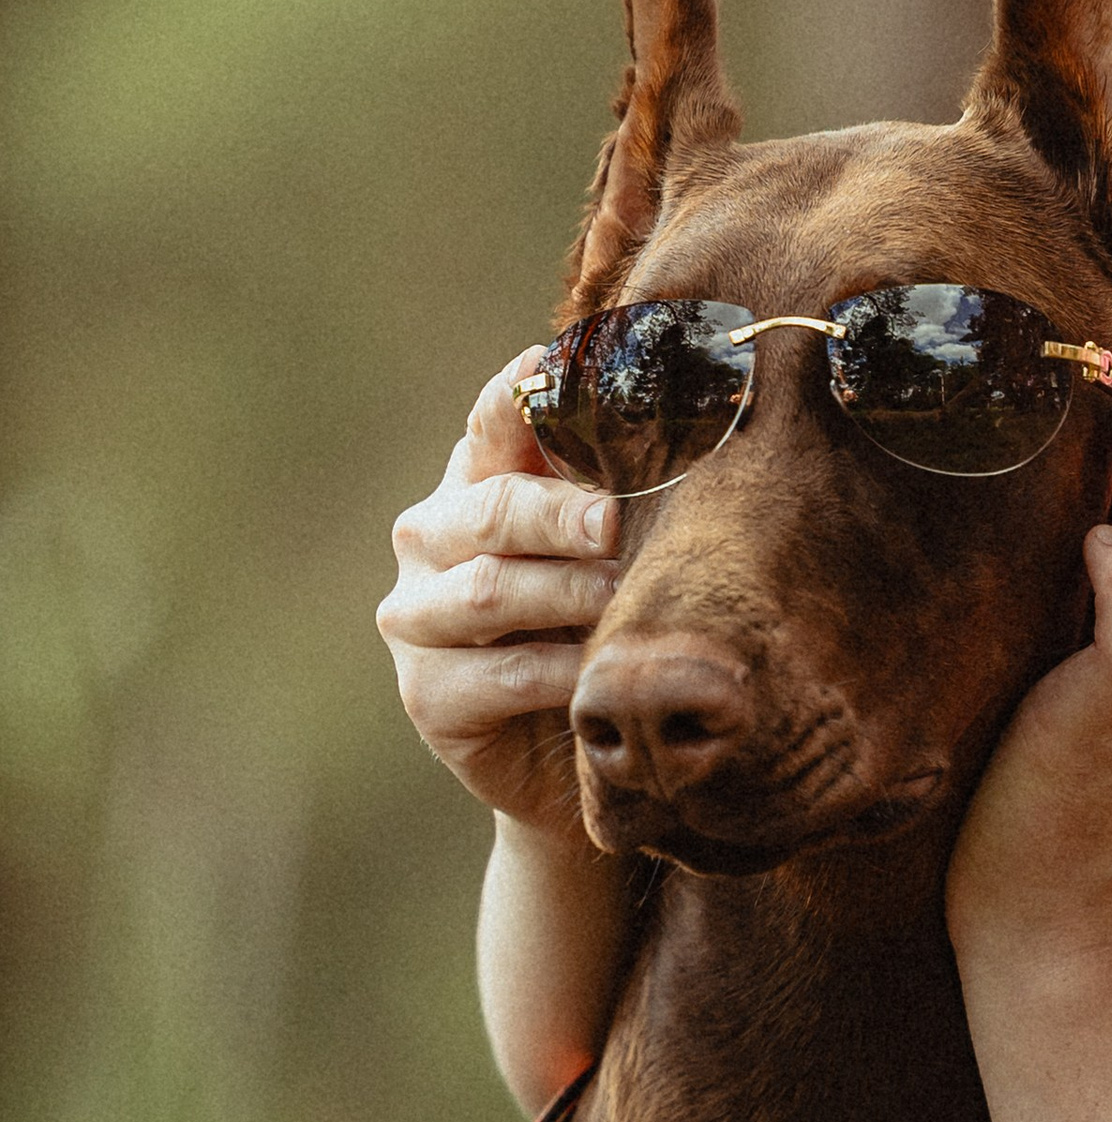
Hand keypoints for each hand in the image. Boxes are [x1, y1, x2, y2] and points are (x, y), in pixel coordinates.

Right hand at [377, 356, 623, 835]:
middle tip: (615, 521)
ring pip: (492, 592)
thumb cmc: (600, 629)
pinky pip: (500, 675)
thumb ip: (617, 491)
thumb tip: (684, 415)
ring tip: (622, 597)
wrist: (576, 754)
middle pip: (492, 510)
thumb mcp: (610, 554)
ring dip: (566, 593)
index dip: (515, 397)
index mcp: (478, 484)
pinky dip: (558, 671)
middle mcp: (432, 540)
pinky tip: (599, 671)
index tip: (544, 366)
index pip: (492, 426)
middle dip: (559, 513)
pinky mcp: (429, 695)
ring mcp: (418, 618)